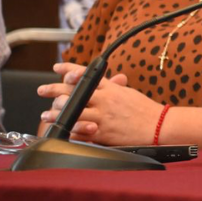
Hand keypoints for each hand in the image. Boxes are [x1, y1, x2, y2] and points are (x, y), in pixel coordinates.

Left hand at [38, 62, 161, 144]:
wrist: (159, 126)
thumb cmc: (145, 110)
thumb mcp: (128, 93)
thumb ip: (114, 87)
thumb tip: (105, 81)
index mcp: (111, 88)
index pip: (87, 73)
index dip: (69, 69)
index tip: (57, 67)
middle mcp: (105, 99)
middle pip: (74, 91)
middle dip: (54, 89)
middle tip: (42, 90)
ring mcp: (103, 116)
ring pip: (74, 111)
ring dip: (56, 113)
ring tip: (45, 115)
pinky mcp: (103, 132)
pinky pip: (82, 132)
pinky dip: (70, 132)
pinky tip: (61, 132)